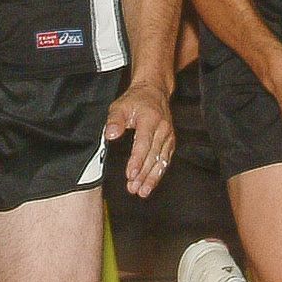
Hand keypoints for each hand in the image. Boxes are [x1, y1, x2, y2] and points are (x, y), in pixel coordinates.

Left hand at [107, 82, 176, 198]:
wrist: (154, 91)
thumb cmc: (136, 100)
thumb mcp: (120, 106)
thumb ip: (114, 121)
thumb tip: (110, 134)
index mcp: (150, 120)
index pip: (143, 144)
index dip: (137, 161)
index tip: (130, 174)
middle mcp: (163, 129)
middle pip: (153, 156)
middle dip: (143, 175)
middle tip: (134, 188)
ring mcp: (169, 136)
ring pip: (161, 160)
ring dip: (152, 177)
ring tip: (142, 191)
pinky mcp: (171, 141)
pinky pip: (166, 159)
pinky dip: (159, 172)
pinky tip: (151, 182)